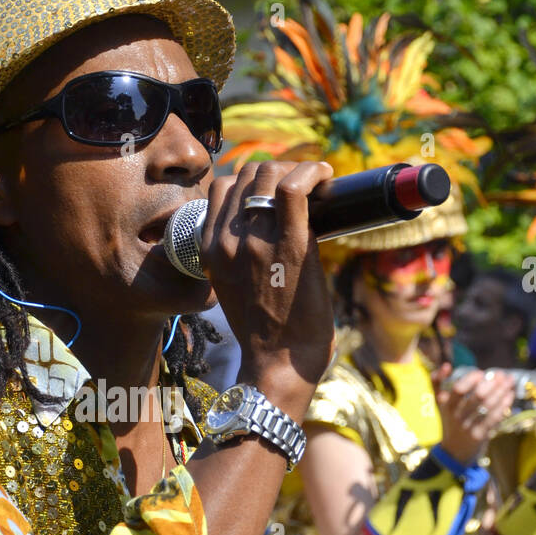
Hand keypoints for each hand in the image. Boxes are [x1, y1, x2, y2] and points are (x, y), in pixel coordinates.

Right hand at [200, 160, 335, 413]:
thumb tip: (268, 230)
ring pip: (270, 174)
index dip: (252, 179)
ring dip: (297, 169)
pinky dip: (312, 172)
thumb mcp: (234, 287)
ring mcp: (257, 241)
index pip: (223, 187)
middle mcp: (228, 240)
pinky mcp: (292, 246)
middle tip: (303, 187)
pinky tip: (325, 176)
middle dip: (277, 171)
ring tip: (316, 183)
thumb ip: (240, 256)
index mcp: (210, 249)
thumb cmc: (265, 332)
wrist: (277, 365)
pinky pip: (295, 188)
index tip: (276, 188)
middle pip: (248, 174)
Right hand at [434, 364, 514, 466]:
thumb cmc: (450, 421)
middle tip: (501, 374)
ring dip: (501, 391)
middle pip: (477, 397)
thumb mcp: (440, 404)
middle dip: (492, 383)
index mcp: (445, 405)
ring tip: (509, 381)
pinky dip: (503, 405)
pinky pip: (494, 418)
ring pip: (488, 406)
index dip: (470, 379)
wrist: (454, 451)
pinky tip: (509, 395)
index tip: (481, 373)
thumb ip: (438, 383)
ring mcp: (468, 426)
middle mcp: (456, 416)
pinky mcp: (479, 435)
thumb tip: (446, 365)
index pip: (458, 389)